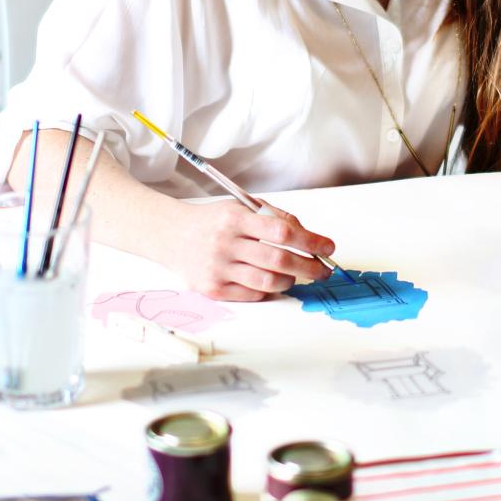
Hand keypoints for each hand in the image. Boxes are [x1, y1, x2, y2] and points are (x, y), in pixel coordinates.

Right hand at [166, 200, 335, 300]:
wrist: (172, 236)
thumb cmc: (214, 221)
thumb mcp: (240, 207)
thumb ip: (274, 217)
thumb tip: (309, 237)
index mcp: (234, 218)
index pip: (282, 231)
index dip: (311, 241)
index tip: (328, 246)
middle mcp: (224, 243)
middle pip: (279, 259)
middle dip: (310, 266)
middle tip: (323, 269)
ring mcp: (217, 268)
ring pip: (269, 281)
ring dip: (291, 279)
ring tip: (296, 274)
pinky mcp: (212, 289)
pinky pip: (253, 294)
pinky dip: (269, 288)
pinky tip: (272, 281)